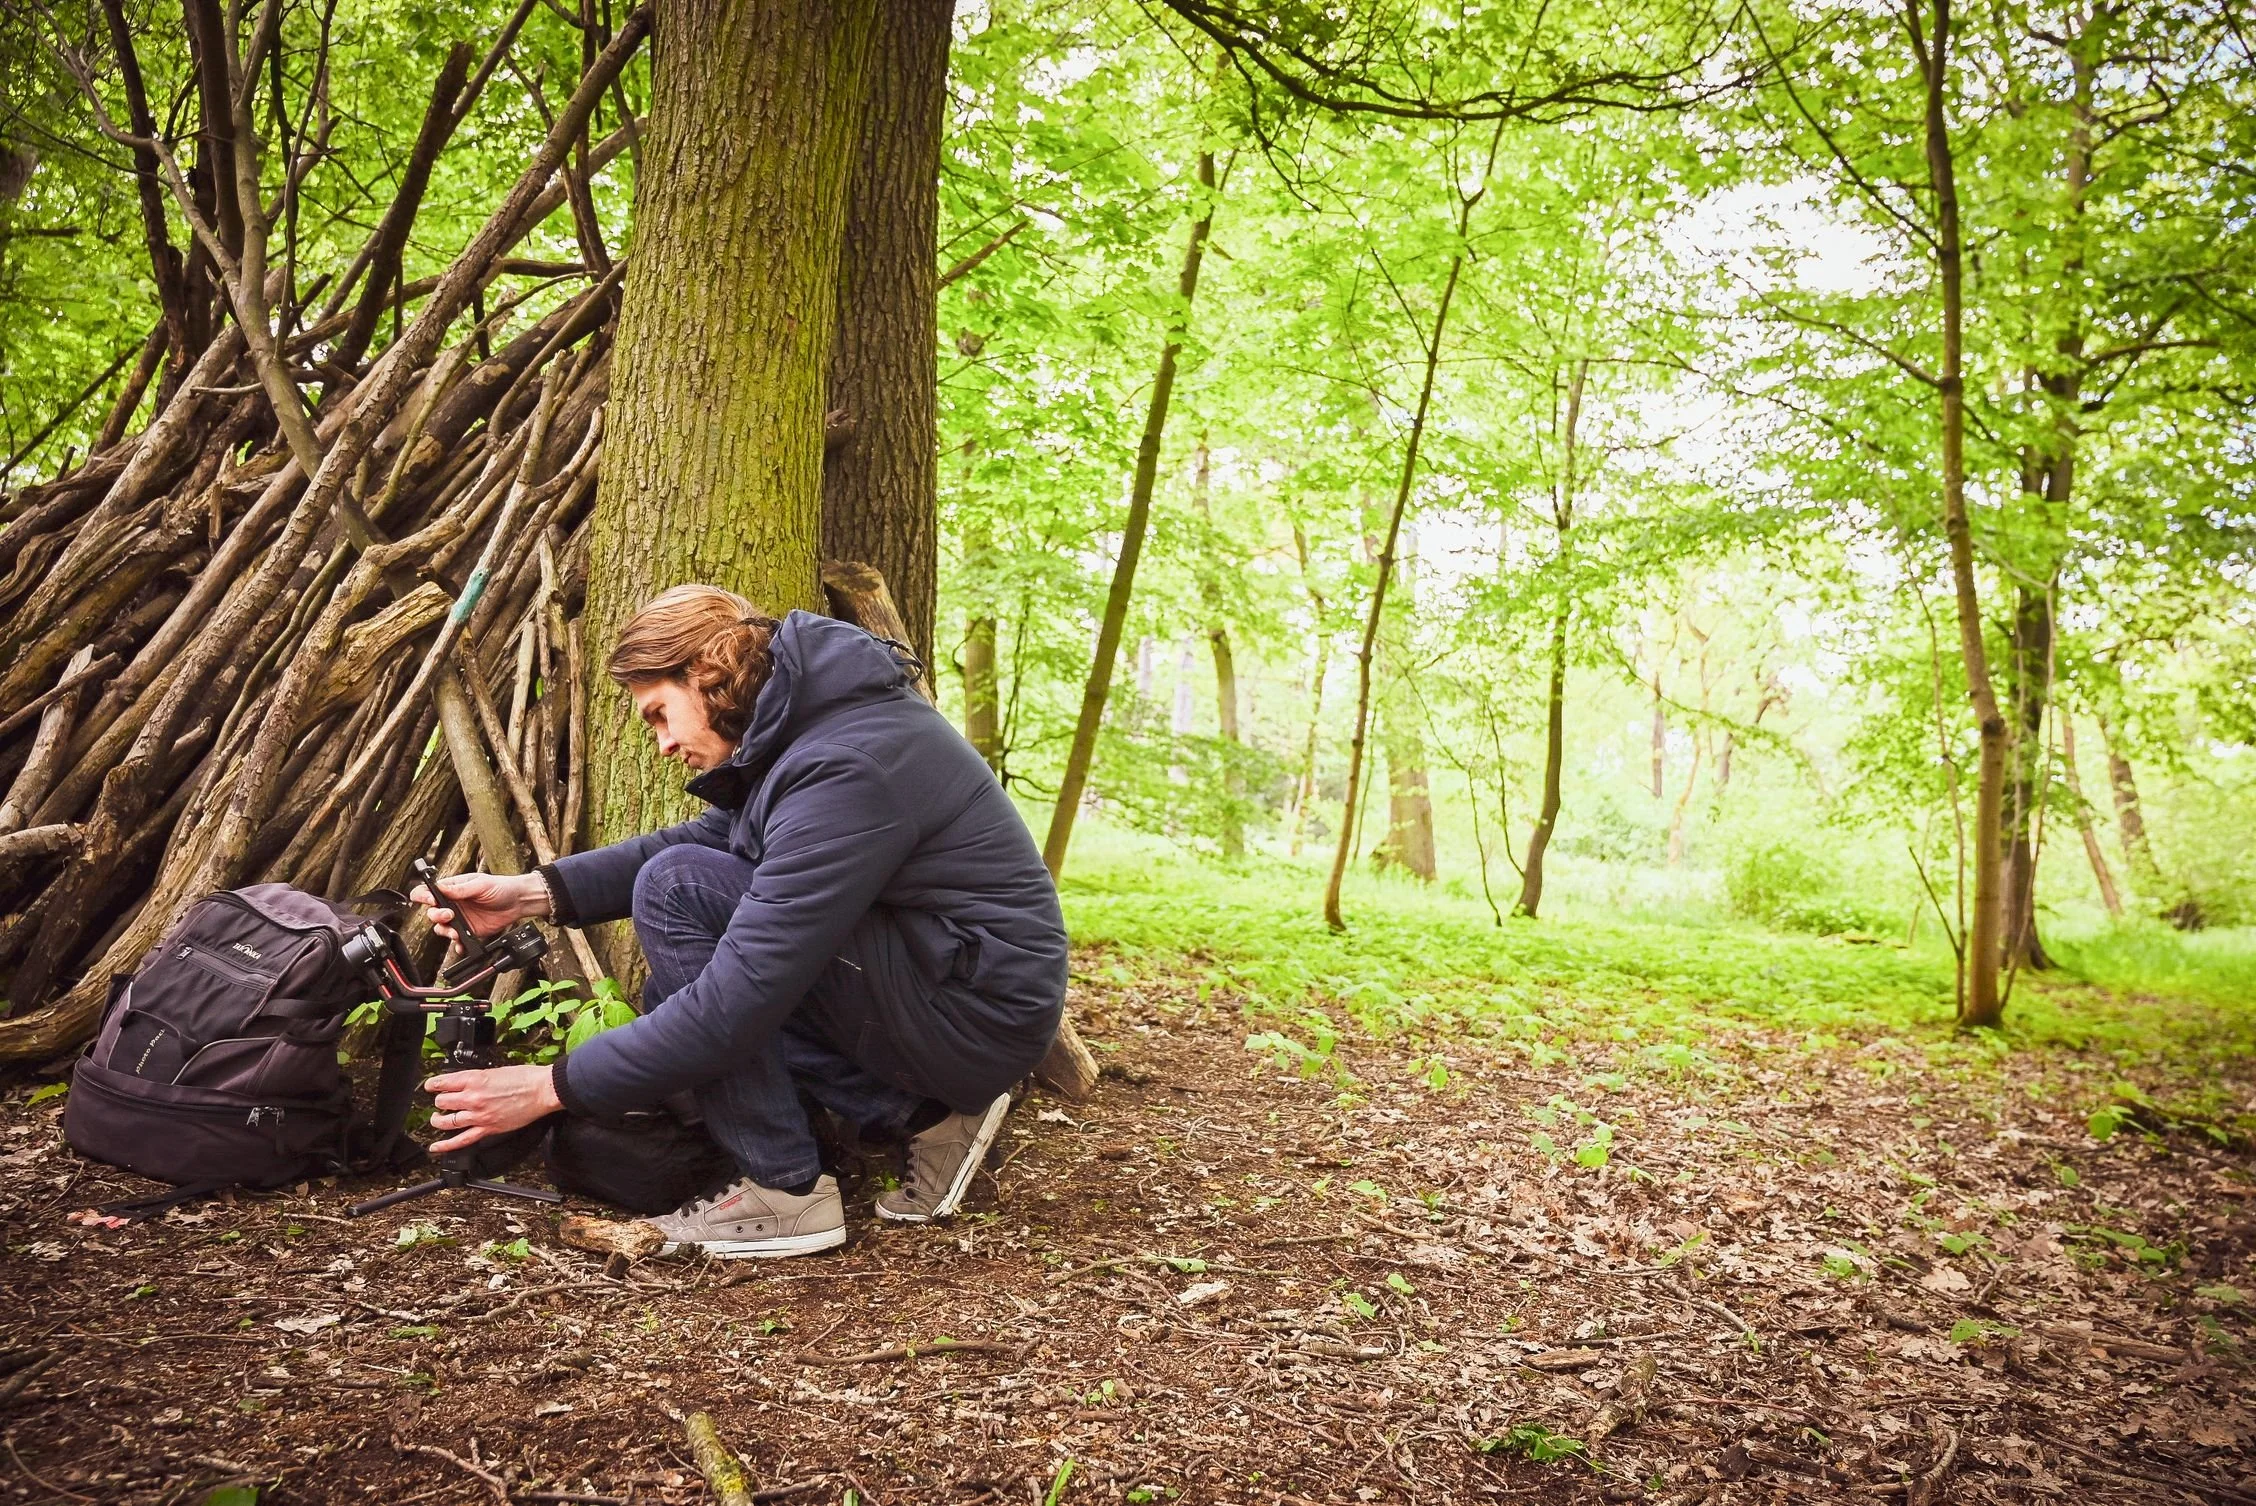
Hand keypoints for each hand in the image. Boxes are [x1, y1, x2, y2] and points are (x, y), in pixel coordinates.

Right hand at [411, 871, 545, 944]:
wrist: (518, 902)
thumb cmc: (500, 888)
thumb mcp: (480, 884)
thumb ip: (460, 889)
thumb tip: (441, 888)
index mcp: (452, 889)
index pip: (427, 892)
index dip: (423, 896)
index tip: (431, 901)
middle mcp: (452, 904)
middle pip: (432, 913)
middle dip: (437, 915)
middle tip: (450, 915)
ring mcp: (460, 919)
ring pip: (441, 928)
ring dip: (445, 931)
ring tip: (456, 931)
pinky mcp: (468, 931)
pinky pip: (457, 941)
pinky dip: (457, 945)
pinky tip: (461, 944)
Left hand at [424, 1064, 560, 1153]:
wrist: (542, 1091)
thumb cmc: (525, 1078)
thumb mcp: (495, 1071)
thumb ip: (478, 1079)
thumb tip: (467, 1083)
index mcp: (474, 1079)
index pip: (442, 1083)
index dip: (433, 1085)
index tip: (431, 1086)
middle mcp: (473, 1098)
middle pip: (442, 1102)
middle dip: (440, 1101)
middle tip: (442, 1101)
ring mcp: (479, 1115)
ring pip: (446, 1121)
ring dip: (439, 1120)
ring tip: (438, 1119)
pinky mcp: (488, 1128)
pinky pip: (462, 1140)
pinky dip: (446, 1145)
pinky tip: (436, 1147)